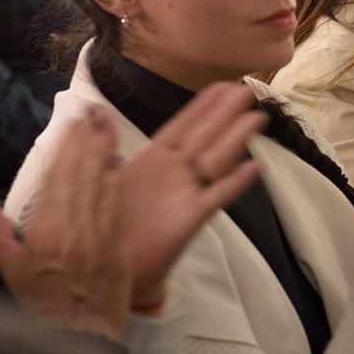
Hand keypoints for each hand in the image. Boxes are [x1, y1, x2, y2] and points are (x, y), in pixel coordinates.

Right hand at [0, 109, 129, 341]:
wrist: (79, 335)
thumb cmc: (43, 306)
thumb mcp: (10, 274)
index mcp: (44, 234)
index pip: (56, 181)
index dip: (65, 150)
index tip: (69, 128)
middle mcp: (73, 231)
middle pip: (81, 175)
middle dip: (86, 142)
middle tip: (90, 116)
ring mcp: (99, 236)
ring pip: (102, 185)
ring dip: (104, 154)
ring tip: (105, 128)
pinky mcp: (119, 245)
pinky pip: (119, 206)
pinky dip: (118, 183)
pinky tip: (118, 164)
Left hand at [123, 82, 265, 307]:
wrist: (115, 268)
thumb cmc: (111, 224)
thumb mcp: (102, 178)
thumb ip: (104, 147)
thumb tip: (97, 115)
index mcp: (152, 159)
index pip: (182, 124)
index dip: (203, 104)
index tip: (222, 84)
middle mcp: (173, 171)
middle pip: (205, 135)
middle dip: (226, 112)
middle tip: (247, 91)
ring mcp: (185, 192)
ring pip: (215, 158)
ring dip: (236, 137)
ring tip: (256, 118)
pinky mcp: (191, 217)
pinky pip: (217, 196)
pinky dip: (236, 181)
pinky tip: (254, 167)